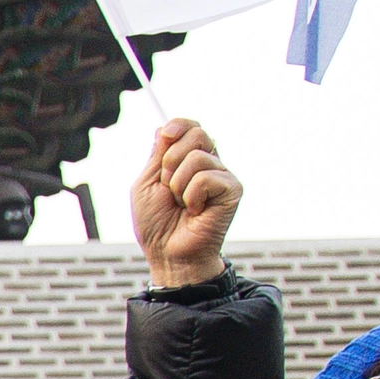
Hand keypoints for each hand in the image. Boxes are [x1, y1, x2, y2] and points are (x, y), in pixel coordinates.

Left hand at [131, 117, 239, 287]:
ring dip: (178, 185)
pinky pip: (205, 178)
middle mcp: (209, 164)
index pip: (191, 127)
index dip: (179, 125)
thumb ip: (158, 155)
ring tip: (181, 204)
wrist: (167, 253)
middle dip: (171, 161)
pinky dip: (191, 196)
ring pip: (197, 158)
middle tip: (168, 187)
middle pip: (197, 134)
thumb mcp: (147, 183)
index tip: (167, 134)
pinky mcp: (232, 190)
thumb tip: (166, 127)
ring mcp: (222, 176)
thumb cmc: (155, 222)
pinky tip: (195, 211)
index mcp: (188, 160)